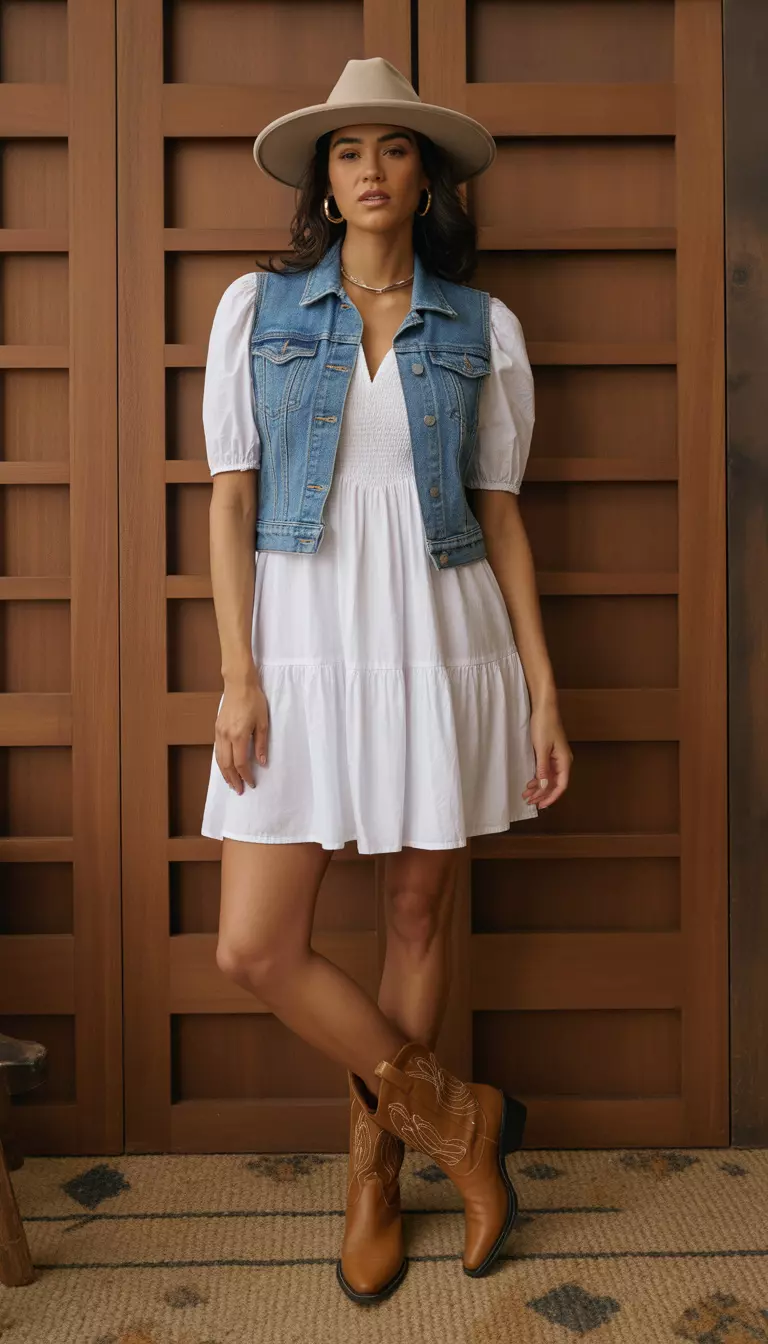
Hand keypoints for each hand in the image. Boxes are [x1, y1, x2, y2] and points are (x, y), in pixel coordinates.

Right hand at [215, 674, 269, 793]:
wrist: (239, 684)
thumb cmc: (254, 701)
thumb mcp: (263, 723)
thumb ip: (261, 744)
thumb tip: (262, 763)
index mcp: (239, 735)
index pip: (240, 763)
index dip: (245, 775)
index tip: (251, 783)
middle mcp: (226, 736)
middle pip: (227, 765)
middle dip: (233, 779)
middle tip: (239, 790)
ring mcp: (219, 732)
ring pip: (219, 759)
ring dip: (224, 773)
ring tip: (231, 783)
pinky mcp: (217, 728)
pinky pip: (217, 750)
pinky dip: (220, 762)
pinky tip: (225, 767)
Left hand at [522, 701, 572, 808]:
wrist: (544, 708)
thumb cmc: (544, 725)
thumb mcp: (542, 748)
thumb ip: (542, 768)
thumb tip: (543, 786)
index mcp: (564, 761)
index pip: (561, 785)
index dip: (551, 797)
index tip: (541, 805)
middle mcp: (563, 761)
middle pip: (554, 784)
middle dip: (542, 794)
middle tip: (529, 802)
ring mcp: (556, 758)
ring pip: (549, 778)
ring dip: (538, 787)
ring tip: (526, 795)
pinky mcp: (550, 753)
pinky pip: (545, 771)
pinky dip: (538, 778)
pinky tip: (530, 783)